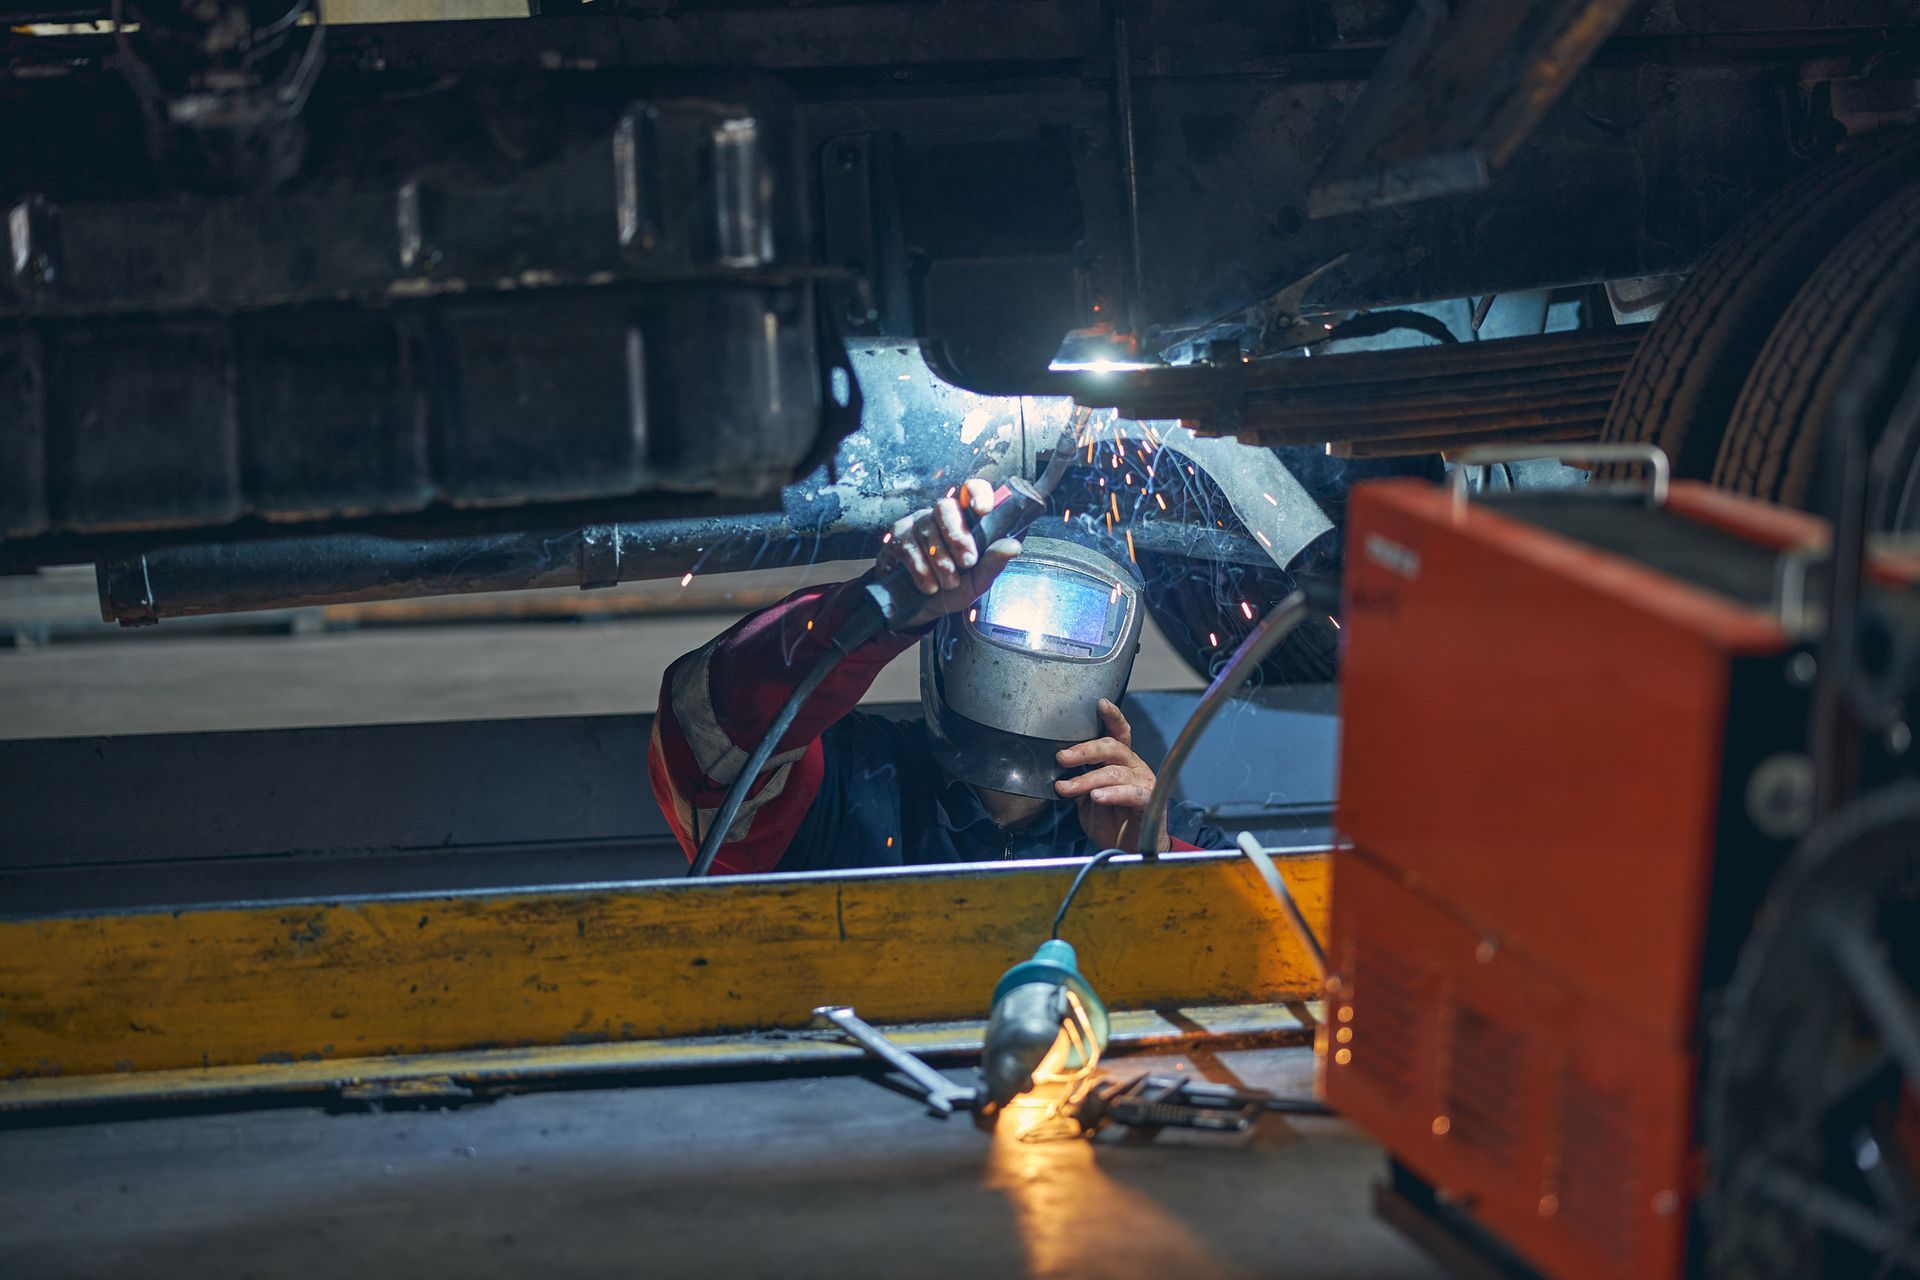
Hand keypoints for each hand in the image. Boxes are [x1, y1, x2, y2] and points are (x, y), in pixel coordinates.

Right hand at [872, 478, 1022, 628]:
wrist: (920, 610)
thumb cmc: (953, 588)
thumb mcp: (978, 580)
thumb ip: (994, 562)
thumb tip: (1014, 546)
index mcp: (964, 519)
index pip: (971, 490)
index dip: (977, 493)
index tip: (982, 510)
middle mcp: (939, 516)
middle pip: (945, 507)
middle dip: (958, 536)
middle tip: (967, 562)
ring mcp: (915, 524)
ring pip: (927, 531)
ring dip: (941, 562)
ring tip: (949, 583)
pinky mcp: (895, 539)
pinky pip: (907, 547)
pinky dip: (921, 570)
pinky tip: (929, 586)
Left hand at [1053, 699, 1168, 852]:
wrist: (1128, 851)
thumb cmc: (1110, 821)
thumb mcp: (1087, 797)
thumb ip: (1077, 778)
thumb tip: (1053, 765)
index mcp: (1121, 761)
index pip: (1118, 733)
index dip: (1111, 717)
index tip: (1100, 703)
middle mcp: (1135, 767)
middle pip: (1112, 748)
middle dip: (1084, 750)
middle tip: (1061, 757)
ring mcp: (1144, 783)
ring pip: (1114, 772)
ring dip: (1086, 780)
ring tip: (1066, 788)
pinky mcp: (1149, 802)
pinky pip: (1131, 793)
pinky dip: (1112, 794)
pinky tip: (1097, 797)